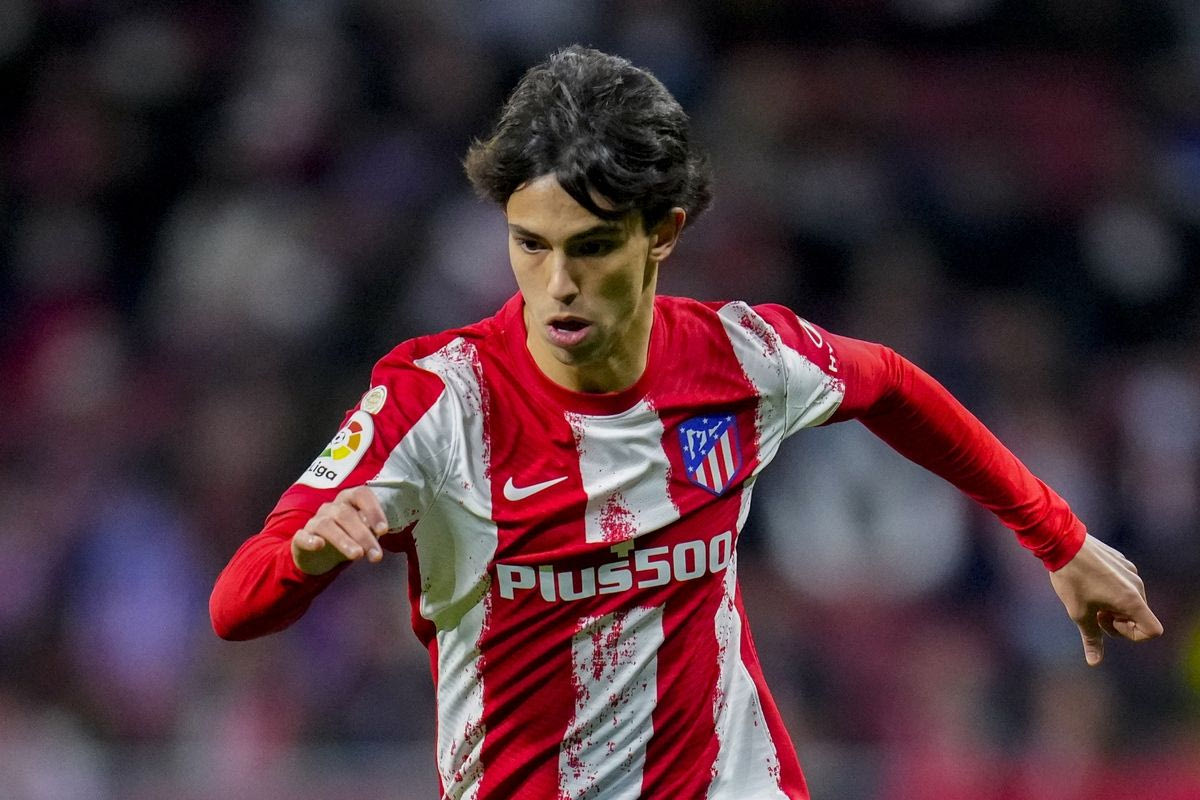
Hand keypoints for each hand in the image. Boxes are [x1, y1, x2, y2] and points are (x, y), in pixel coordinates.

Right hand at [291, 486, 388, 574]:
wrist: (318, 555)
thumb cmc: (348, 537)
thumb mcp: (363, 532)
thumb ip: (370, 528)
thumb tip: (378, 530)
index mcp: (349, 500)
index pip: (361, 495)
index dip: (373, 510)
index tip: (384, 530)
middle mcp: (331, 507)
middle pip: (347, 514)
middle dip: (364, 536)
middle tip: (376, 556)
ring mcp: (315, 521)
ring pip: (327, 525)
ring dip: (344, 541)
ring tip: (357, 555)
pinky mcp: (301, 537)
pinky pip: (302, 536)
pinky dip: (310, 540)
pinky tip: (319, 545)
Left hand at [1049, 533, 1162, 665]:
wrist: (1062, 543)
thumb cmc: (1071, 580)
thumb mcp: (1079, 613)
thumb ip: (1091, 639)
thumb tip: (1094, 662)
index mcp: (1132, 600)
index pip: (1153, 630)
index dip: (1132, 635)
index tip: (1108, 624)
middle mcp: (1137, 585)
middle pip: (1140, 616)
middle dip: (1118, 621)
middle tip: (1095, 613)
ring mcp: (1131, 571)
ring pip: (1131, 600)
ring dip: (1114, 607)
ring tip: (1091, 598)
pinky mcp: (1122, 561)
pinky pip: (1124, 584)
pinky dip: (1112, 591)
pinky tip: (1090, 583)